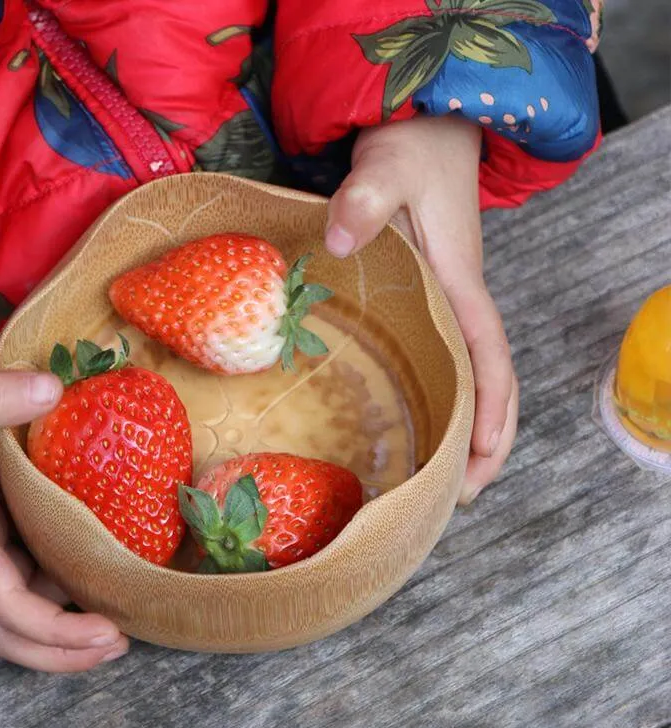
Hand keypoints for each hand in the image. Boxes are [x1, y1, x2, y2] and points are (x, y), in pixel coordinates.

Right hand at [0, 366, 128, 670]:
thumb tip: (54, 389)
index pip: (5, 606)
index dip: (54, 631)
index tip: (106, 633)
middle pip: (9, 623)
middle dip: (60, 647)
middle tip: (118, 642)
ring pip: (18, 588)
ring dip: (63, 604)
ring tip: (117, 597)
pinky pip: (23, 548)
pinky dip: (55, 559)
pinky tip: (90, 542)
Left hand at [325, 115, 517, 502]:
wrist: (426, 130)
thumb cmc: (412, 150)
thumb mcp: (386, 167)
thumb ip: (364, 200)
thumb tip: (338, 242)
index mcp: (460, 283)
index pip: (489, 357)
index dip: (491, 410)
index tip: (480, 458)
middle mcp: (462, 301)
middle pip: (490, 381)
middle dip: (487, 439)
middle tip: (460, 494)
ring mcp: (449, 303)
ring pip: (472, 375)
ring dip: (470, 425)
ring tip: (448, 478)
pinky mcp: (431, 300)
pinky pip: (449, 358)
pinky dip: (449, 396)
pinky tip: (425, 418)